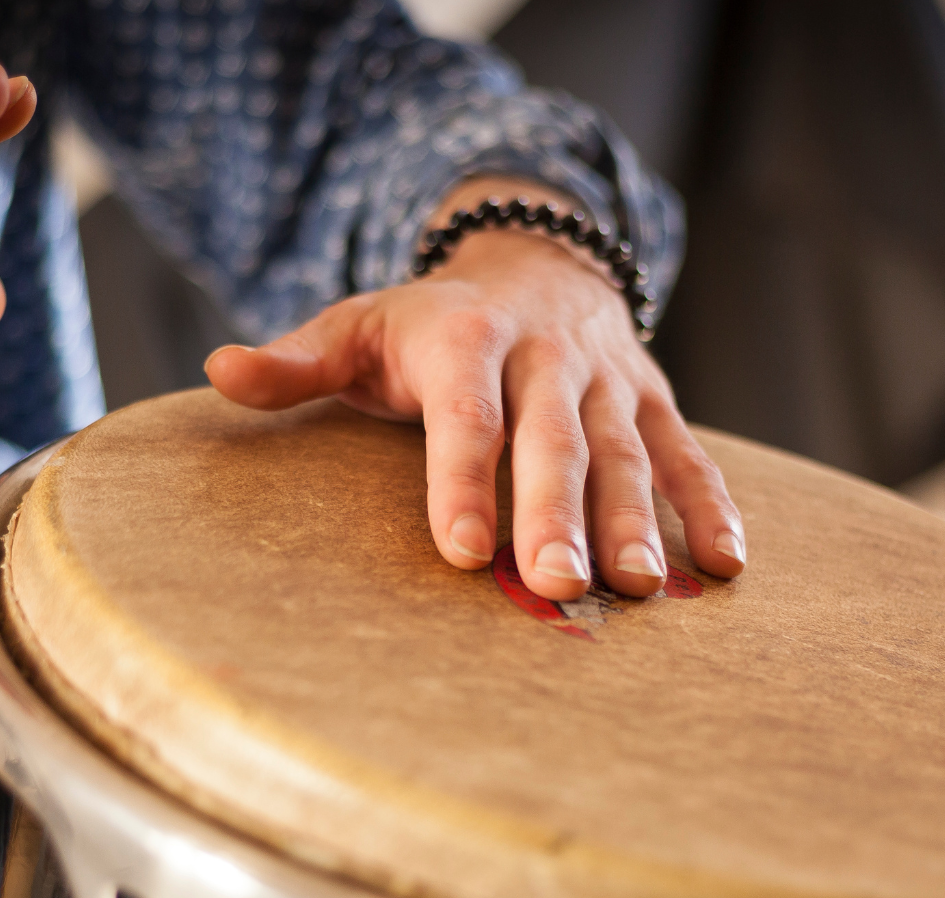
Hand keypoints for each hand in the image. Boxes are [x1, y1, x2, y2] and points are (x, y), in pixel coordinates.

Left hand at [204, 204, 745, 601]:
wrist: (532, 258)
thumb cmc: (425, 321)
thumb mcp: (357, 327)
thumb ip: (296, 362)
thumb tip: (219, 374)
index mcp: (464, 336)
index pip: (465, 414)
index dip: (461, 480)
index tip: (457, 549)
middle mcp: (545, 354)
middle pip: (553, 440)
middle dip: (555, 513)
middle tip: (556, 585)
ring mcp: (606, 378)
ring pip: (626, 452)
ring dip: (636, 521)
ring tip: (637, 591)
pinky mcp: (652, 399)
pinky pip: (687, 453)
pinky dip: (710, 505)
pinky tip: (725, 565)